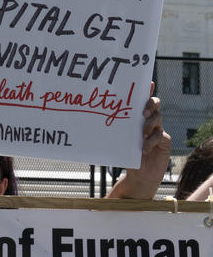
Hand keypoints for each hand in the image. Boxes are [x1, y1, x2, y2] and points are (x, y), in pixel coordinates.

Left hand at [108, 84, 170, 199]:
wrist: (138, 173)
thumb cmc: (126, 154)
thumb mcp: (117, 139)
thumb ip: (112, 129)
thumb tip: (91, 119)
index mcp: (138, 117)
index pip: (143, 99)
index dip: (147, 90)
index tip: (148, 82)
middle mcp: (150, 120)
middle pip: (155, 104)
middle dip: (150, 104)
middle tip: (142, 113)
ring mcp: (159, 130)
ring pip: (158, 118)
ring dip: (149, 124)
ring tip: (141, 134)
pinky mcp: (165, 142)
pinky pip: (161, 136)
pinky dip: (151, 141)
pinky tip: (143, 148)